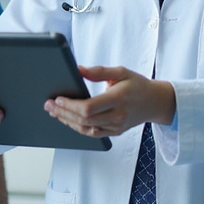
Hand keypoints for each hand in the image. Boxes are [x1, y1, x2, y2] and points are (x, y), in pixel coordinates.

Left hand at [43, 65, 174, 137]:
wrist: (155, 102)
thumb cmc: (137, 84)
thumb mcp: (122, 71)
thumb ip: (99, 71)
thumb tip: (78, 70)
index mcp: (119, 98)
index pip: (89, 107)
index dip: (70, 105)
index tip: (57, 98)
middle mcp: (118, 116)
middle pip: (84, 120)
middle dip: (63, 112)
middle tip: (48, 104)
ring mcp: (116, 127)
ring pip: (86, 129)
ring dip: (67, 121)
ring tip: (53, 111)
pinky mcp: (114, 132)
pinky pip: (92, 133)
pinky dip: (77, 127)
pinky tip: (66, 119)